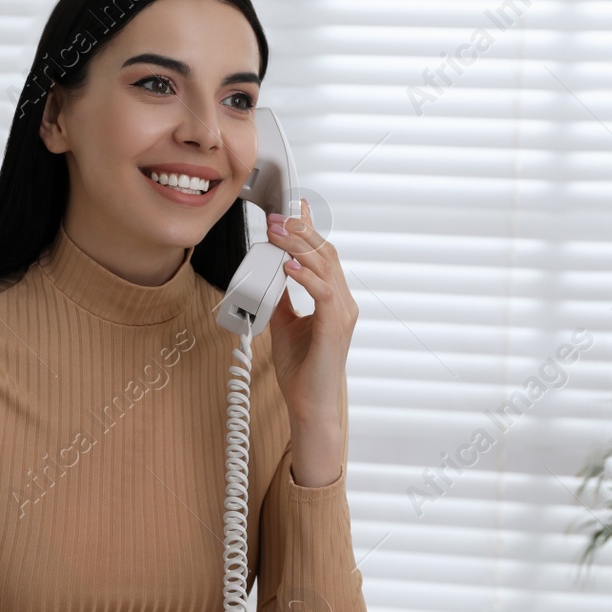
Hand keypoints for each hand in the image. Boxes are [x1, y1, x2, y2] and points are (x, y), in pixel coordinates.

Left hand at [265, 198, 357, 427]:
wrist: (309, 405)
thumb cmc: (302, 371)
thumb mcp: (284, 324)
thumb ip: (280, 298)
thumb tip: (268, 274)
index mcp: (333, 300)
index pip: (323, 255)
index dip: (310, 228)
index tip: (296, 206)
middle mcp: (343, 303)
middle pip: (325, 254)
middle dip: (300, 230)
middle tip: (276, 216)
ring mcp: (342, 314)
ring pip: (325, 267)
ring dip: (299, 246)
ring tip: (278, 232)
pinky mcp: (335, 327)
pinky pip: (324, 293)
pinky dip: (306, 276)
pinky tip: (289, 266)